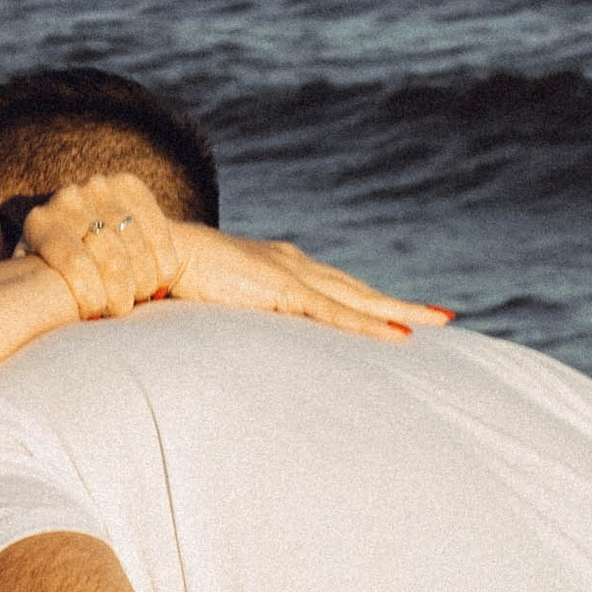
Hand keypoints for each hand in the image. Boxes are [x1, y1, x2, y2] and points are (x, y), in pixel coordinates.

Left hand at [18, 175, 187, 319]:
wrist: (90, 243)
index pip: (74, 261)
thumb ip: (38, 296)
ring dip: (144, 278)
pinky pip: (155, 226)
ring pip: (135, 243)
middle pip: (108, 253)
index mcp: (40, 225)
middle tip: (121, 311)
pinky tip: (162, 279)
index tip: (97, 315)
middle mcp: (67, 198)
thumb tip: (37, 314)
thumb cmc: (63, 278)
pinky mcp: (128, 185)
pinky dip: (163, 258)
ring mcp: (98, 187)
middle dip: (120, 290)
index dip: (90, 294)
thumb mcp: (42, 287)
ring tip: (141, 296)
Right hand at [163, 223, 449, 341]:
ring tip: (438, 321)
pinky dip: (368, 324)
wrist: (149, 251)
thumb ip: (230, 314)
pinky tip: (399, 335)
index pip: (334, 288)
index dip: (368, 302)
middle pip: (358, 289)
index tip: (397, 314)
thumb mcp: (212, 302)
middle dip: (399, 304)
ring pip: (358, 298)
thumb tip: (227, 340)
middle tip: (442, 316)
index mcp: (279, 267)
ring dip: (399, 310)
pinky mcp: (282, 288)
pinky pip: (335, 312)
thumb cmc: (169, 278)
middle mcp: (293, 264)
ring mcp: (291, 274)